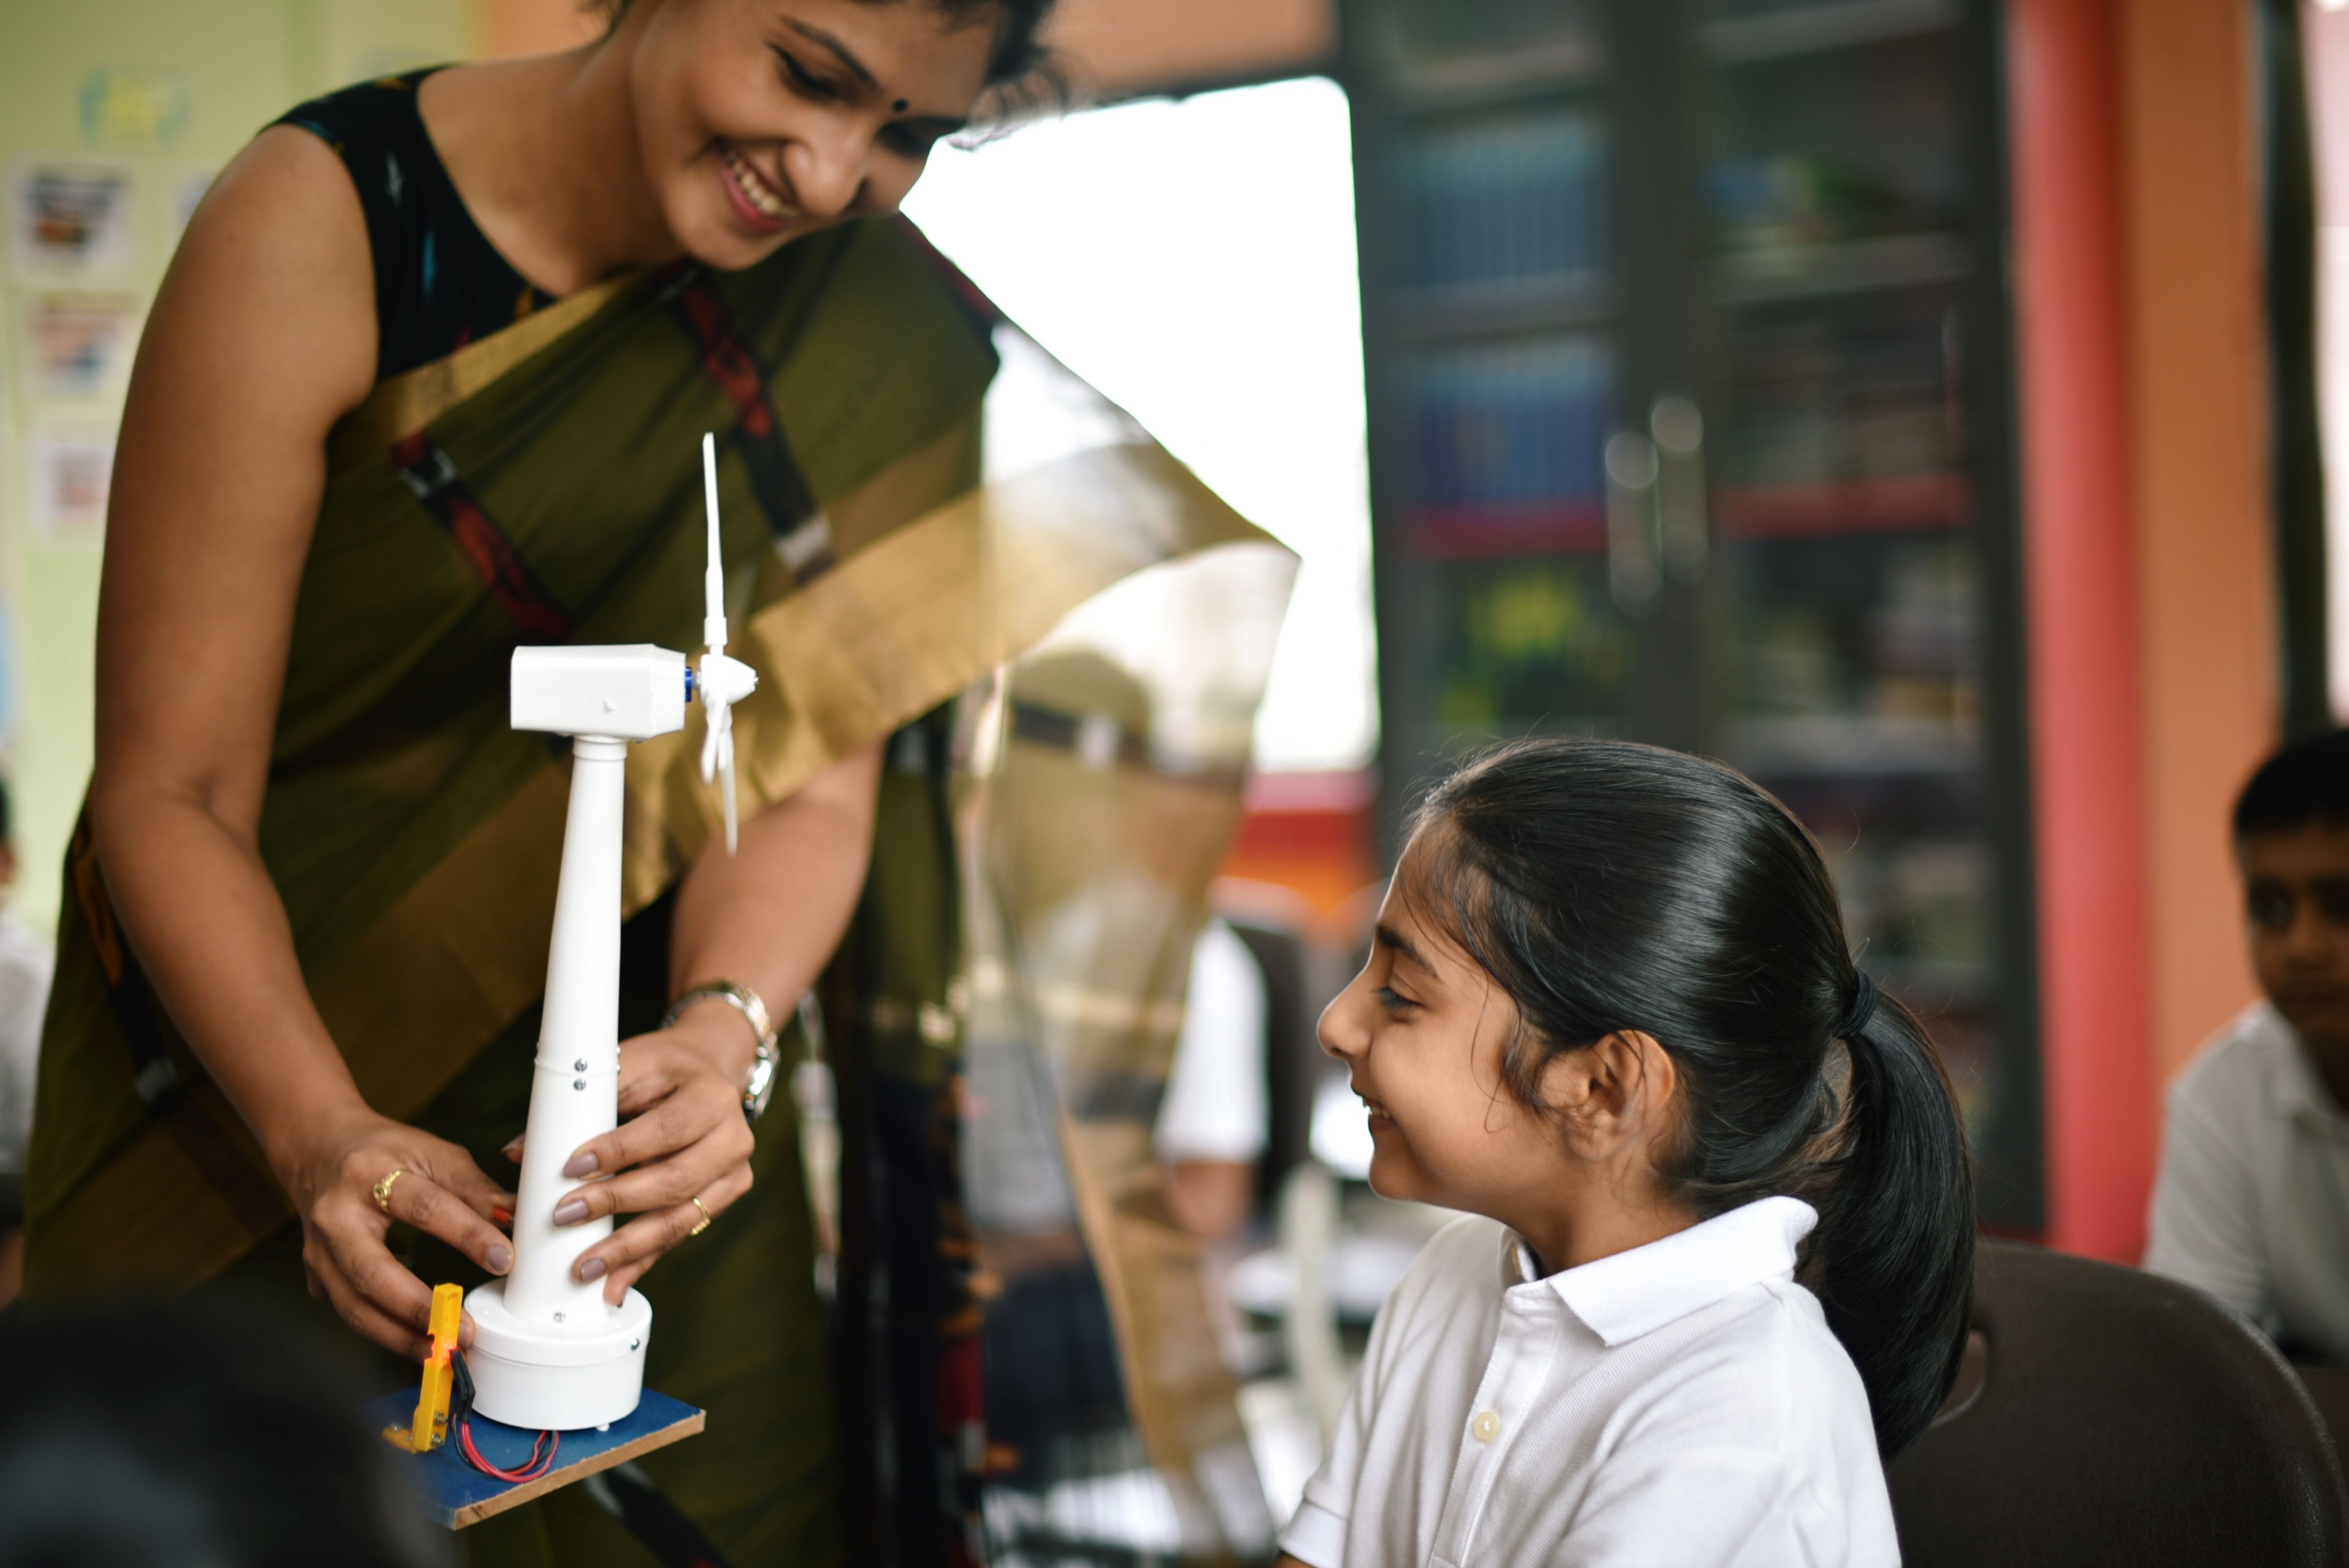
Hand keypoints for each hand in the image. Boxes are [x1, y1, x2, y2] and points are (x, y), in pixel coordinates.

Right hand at [276, 1111, 515, 1359]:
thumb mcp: (431, 1152)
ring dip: (403, 1336)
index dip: (467, 1235)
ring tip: (447, 1350)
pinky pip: (352, 1315)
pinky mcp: (317, 1280)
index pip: (424, 1208)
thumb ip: (473, 1188)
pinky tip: (420, 1344)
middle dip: (421, 1308)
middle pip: (373, 1273)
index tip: (503, 1260)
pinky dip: (387, 1335)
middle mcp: (335, 1217)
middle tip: (466, 1329)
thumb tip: (514, 1220)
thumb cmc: (381, 1151)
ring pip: (356, 1307)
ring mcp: (319, 1254)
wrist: (318, 1152)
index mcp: (369, 1173)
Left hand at [540, 1018, 755, 1305]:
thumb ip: (583, 1102)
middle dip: (615, 1204)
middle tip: (564, 1217)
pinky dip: (643, 1262)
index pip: (665, 1130)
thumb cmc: (664, 1069)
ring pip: (679, 1219)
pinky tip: (614, 1286)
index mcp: (714, 1096)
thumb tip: (518, 1151)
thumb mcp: (630, 1064)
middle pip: (674, 1182)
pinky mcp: (723, 1199)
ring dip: (627, 1249)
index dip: (618, 1151)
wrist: (711, 1071)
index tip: (571, 1168)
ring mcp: (734, 1174)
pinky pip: (680, 1236)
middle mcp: (734, 1138)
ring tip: (583, 1268)